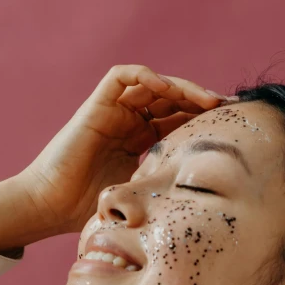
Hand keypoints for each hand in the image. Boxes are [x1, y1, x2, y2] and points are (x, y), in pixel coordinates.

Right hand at [19, 64, 223, 234]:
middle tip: (228, 108)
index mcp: (140, 142)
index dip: (204, 119)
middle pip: (172, 100)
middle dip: (200, 101)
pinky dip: (146, 75)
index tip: (233, 126)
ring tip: (207, 99)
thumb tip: (206, 201)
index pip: (179, 121)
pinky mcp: (97, 104)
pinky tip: (169, 89)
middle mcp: (129, 123)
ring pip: (153, 84)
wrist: (52, 206)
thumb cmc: (89, 209)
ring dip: (182, 87)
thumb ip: (165, 186)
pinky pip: (123, 76)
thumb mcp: (141, 195)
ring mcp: (113, 112)